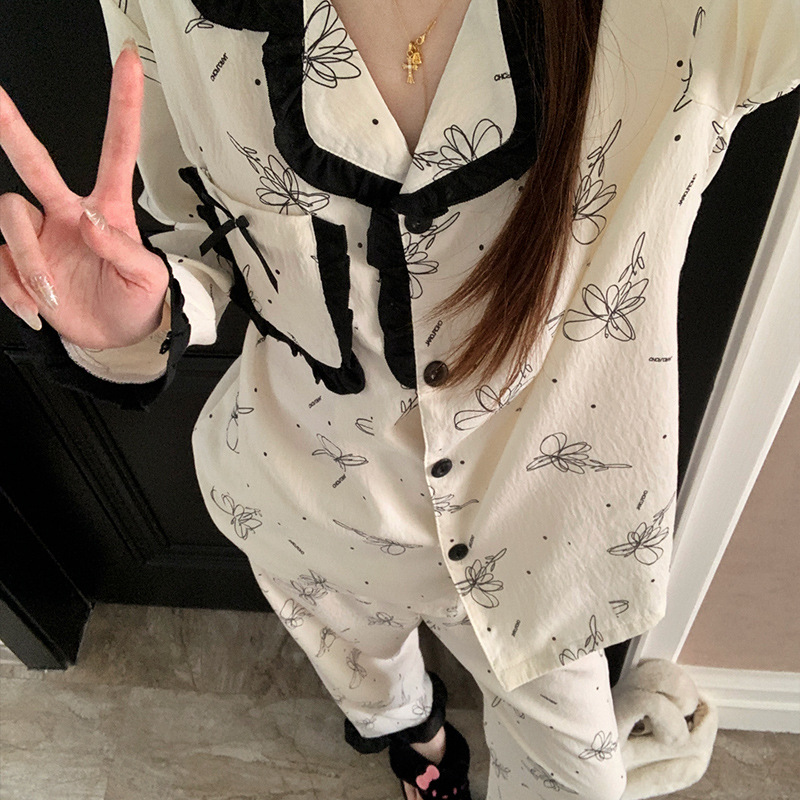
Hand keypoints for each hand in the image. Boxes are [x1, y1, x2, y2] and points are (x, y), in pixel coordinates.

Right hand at [0, 40, 168, 349]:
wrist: (117, 338)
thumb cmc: (139, 301)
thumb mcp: (148, 280)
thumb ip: (123, 250)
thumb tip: (89, 221)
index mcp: (108, 209)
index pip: (116, 151)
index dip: (123, 106)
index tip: (130, 62)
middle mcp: (67, 213)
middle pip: (34, 162)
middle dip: (12, 128)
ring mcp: (41, 235)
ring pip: (10, 218)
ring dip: (26, 262)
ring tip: (51, 296)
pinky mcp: (20, 263)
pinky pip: (0, 262)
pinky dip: (15, 291)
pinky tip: (39, 309)